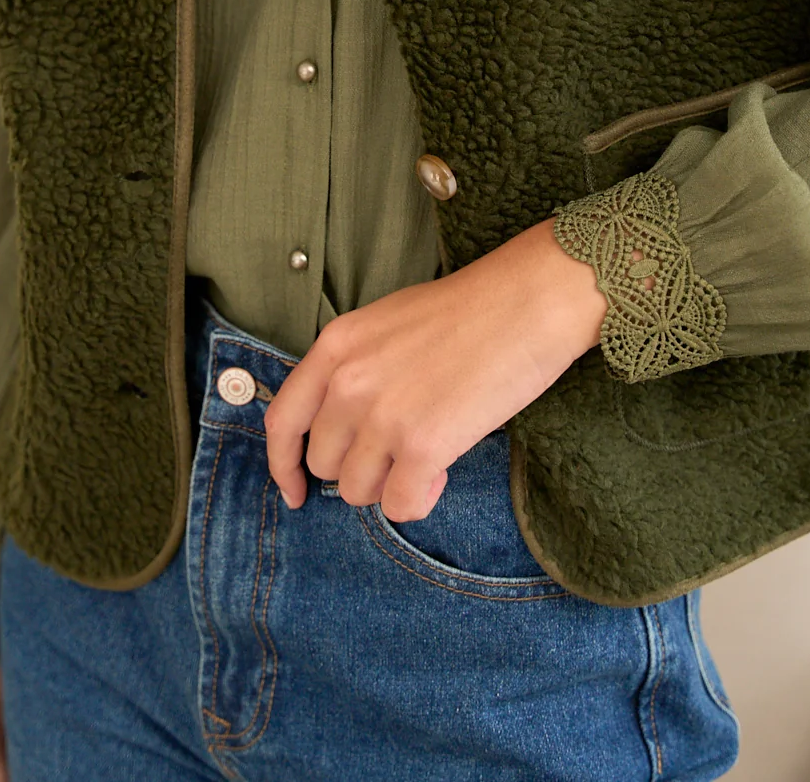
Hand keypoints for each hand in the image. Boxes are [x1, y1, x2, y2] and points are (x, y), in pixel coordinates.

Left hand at [263, 220, 604, 521]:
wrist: (527, 302)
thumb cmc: (469, 310)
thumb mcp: (387, 324)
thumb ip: (354, 370)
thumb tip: (346, 429)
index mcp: (336, 346)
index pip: (283, 420)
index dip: (283, 465)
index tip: (297, 490)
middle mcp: (349, 382)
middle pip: (323, 462)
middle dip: (358, 468)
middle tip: (399, 452)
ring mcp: (383, 416)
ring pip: (356, 490)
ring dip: (388, 484)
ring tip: (427, 455)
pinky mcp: (424, 446)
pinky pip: (399, 505)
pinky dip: (417, 499)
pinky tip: (442, 472)